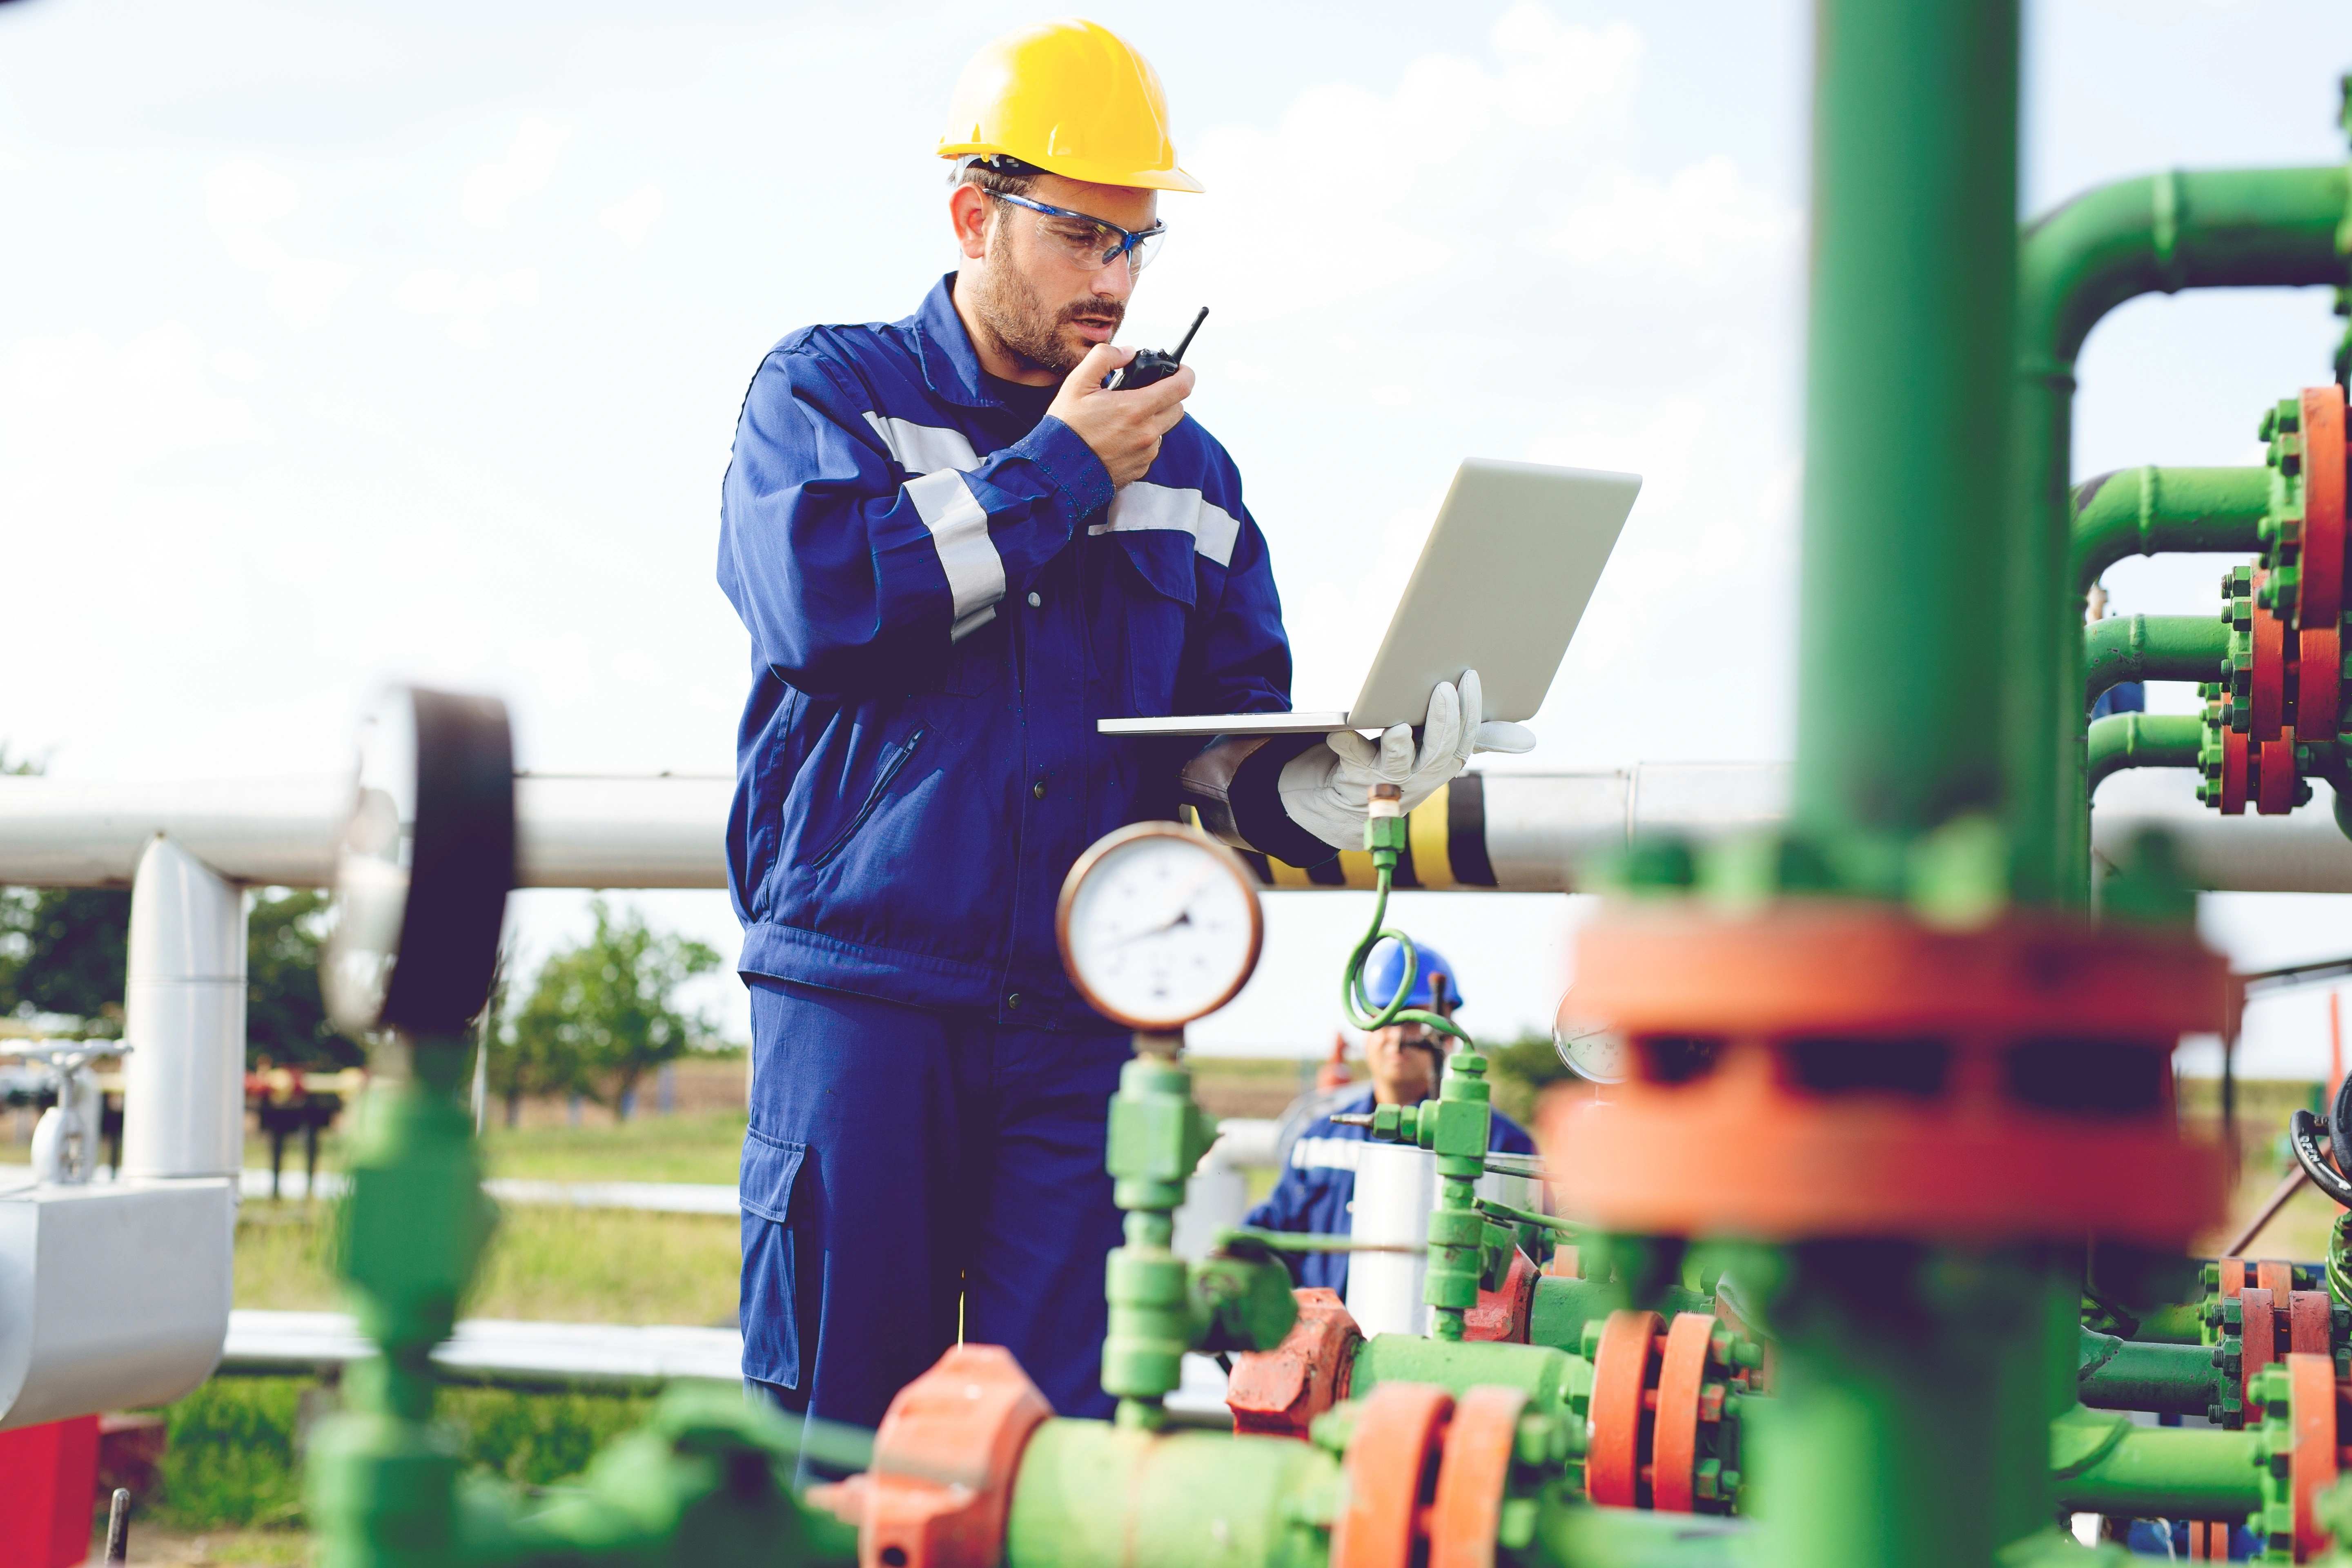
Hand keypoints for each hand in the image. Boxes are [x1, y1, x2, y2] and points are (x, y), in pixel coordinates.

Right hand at [1048, 344, 1194, 488]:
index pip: (1181, 387)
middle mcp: (1147, 433)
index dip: (1185, 374)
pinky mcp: (1141, 468)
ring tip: (1125, 416)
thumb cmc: (1067, 427)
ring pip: (1164, 428)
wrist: (1058, 471)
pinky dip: (1142, 439)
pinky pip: (1152, 448)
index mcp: (1135, 408)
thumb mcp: (1077, 383)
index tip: (1180, 370)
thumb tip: (1127, 351)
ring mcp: (1146, 453)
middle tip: (1145, 392)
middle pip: (1178, 407)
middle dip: (1167, 396)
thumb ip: (1104, 357)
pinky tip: (1119, 437)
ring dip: (1153, 418)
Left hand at [1276, 670, 1536, 850]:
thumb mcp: (1443, 750)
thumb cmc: (1405, 762)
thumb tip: (1529, 741)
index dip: (1472, 712)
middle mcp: (1419, 774)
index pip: (1466, 740)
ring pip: (1398, 764)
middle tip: (1444, 689)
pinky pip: (1351, 760)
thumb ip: (1482, 739)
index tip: (1470, 676)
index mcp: (1444, 764)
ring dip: (1399, 747)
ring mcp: (1387, 777)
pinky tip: (1340, 731)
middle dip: (1444, 723)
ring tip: (1399, 728)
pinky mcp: (1354, 773)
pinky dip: (1346, 745)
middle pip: (1437, 753)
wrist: (1353, 803)